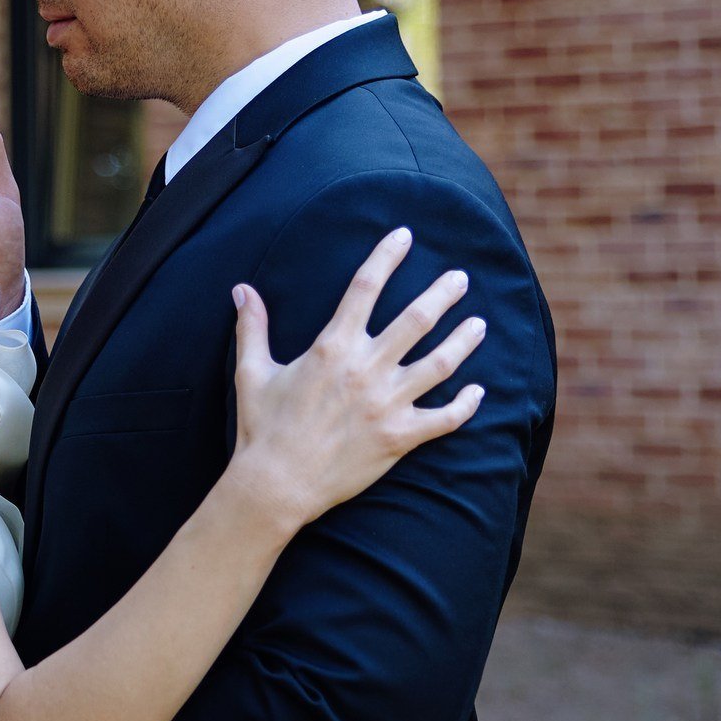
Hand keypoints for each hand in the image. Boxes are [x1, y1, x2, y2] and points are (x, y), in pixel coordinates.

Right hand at [226, 228, 488, 529]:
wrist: (276, 484)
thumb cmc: (261, 427)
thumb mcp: (252, 372)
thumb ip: (253, 328)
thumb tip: (241, 289)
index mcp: (331, 348)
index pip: (364, 288)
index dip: (386, 257)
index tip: (404, 236)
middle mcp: (366, 369)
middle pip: (416, 320)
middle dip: (443, 294)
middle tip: (461, 279)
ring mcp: (387, 404)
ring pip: (440, 364)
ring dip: (464, 341)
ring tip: (480, 325)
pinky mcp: (400, 437)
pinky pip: (445, 418)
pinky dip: (466, 405)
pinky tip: (479, 392)